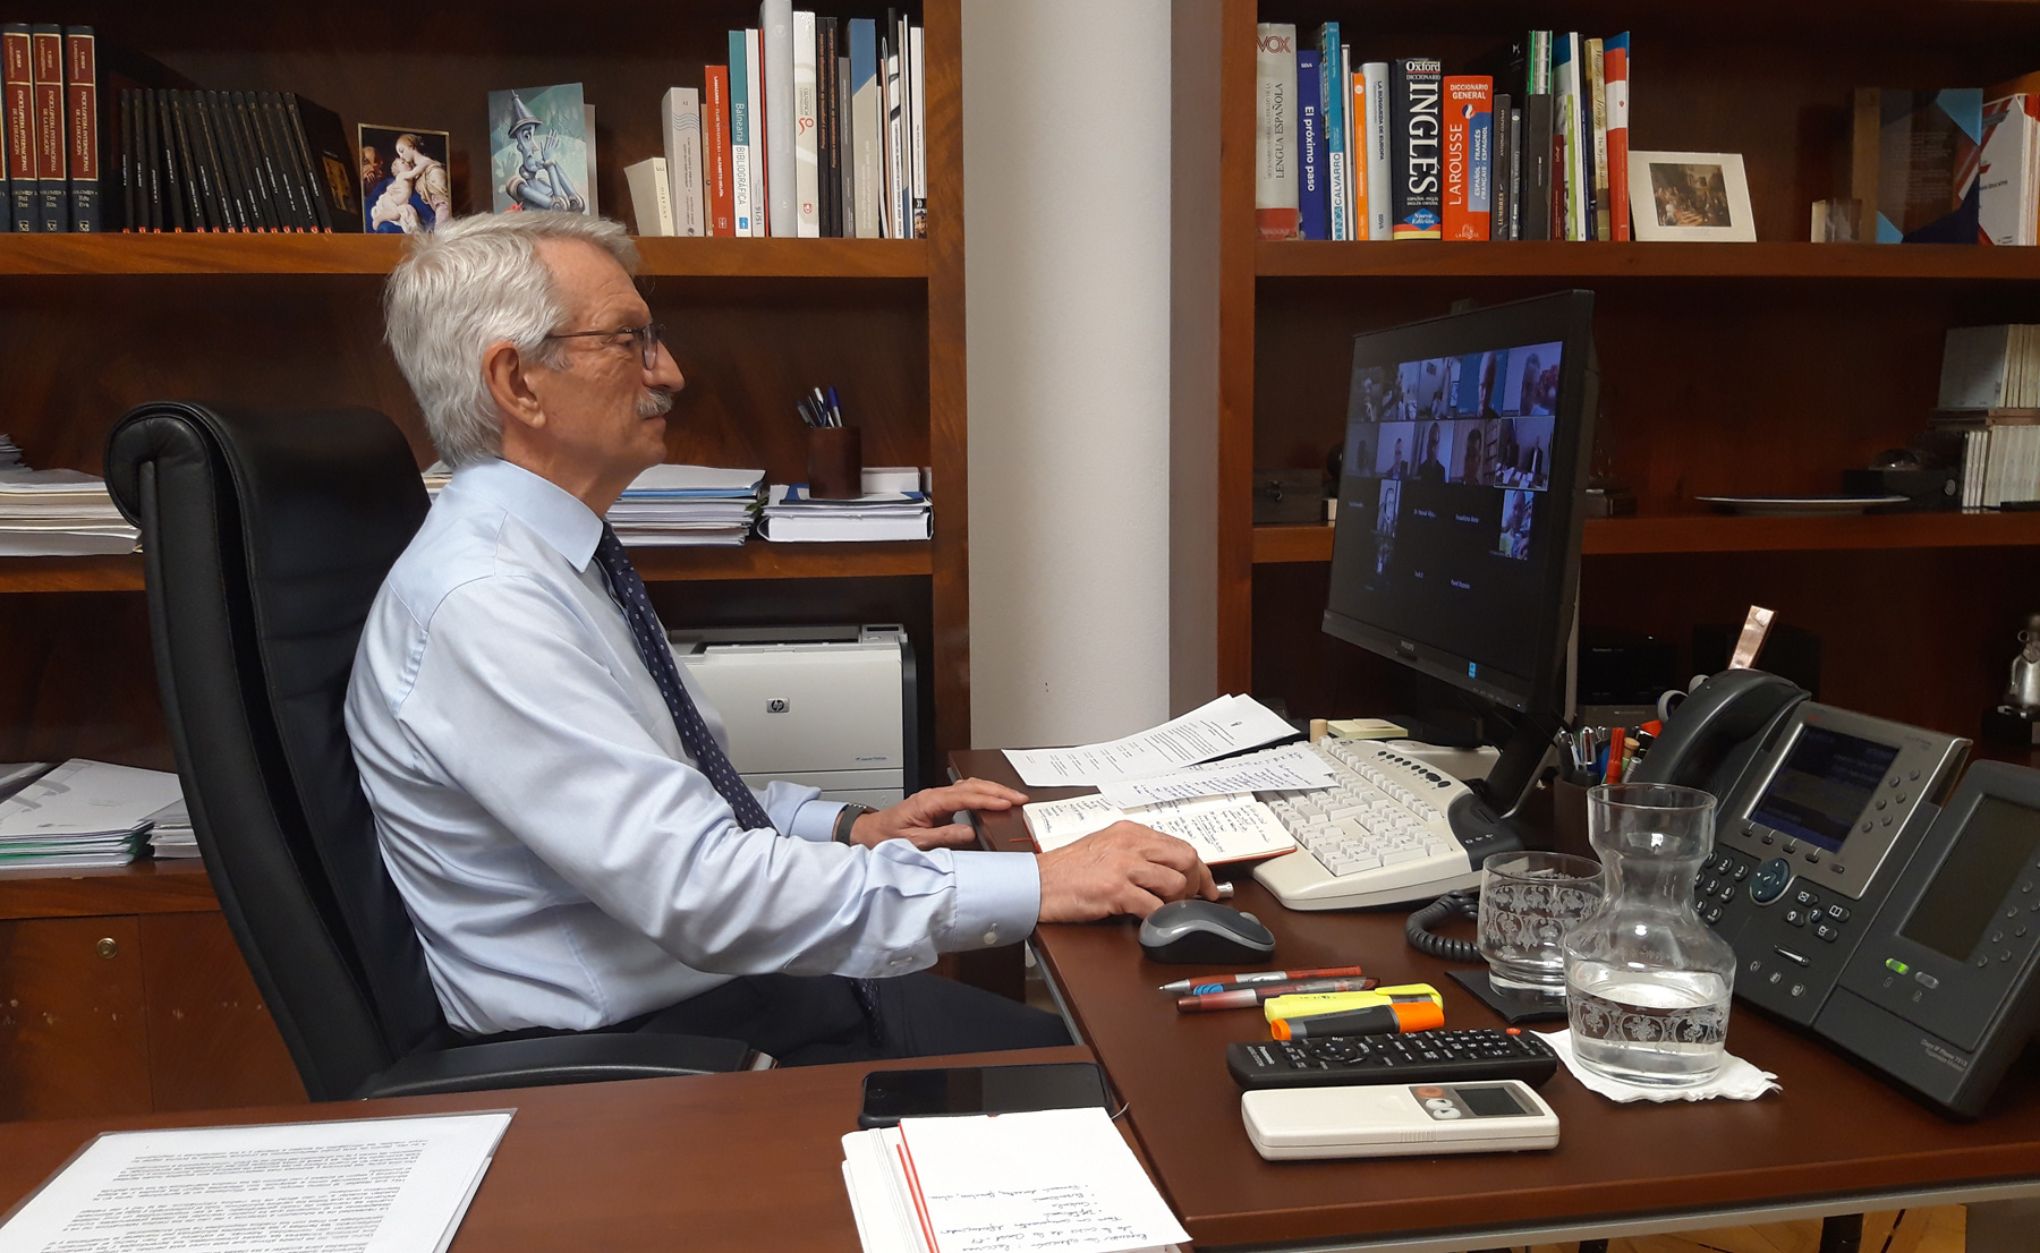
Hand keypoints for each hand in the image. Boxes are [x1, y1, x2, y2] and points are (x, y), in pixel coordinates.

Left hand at [849, 778, 1028, 851]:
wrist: (870, 833)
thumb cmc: (887, 837)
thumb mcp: (915, 843)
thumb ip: (943, 837)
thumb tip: (970, 833)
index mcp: (929, 801)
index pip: (965, 796)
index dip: (988, 799)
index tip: (1007, 803)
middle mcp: (934, 795)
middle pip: (972, 786)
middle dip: (998, 791)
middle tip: (1020, 798)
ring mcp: (937, 798)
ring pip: (970, 786)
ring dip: (992, 790)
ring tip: (1013, 797)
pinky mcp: (939, 804)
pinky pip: (965, 793)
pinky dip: (982, 793)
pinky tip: (993, 798)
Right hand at [1035, 821, 1218, 922]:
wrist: (1036, 883)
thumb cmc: (1066, 870)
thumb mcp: (1104, 847)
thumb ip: (1135, 853)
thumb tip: (1166, 870)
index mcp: (1130, 832)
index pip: (1179, 846)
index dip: (1200, 869)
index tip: (1207, 885)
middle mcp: (1130, 845)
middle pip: (1185, 859)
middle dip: (1197, 883)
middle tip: (1194, 900)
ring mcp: (1123, 867)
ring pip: (1175, 883)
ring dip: (1177, 902)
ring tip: (1166, 910)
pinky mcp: (1115, 890)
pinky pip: (1153, 907)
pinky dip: (1158, 918)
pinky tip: (1151, 921)